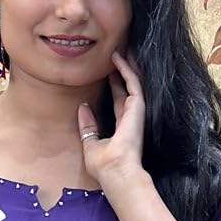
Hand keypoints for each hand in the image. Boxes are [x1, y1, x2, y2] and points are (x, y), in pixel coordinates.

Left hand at [78, 49, 144, 185]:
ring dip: (126, 66)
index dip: (114, 87)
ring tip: (119, 49)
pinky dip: (126, 69)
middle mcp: (130, 118)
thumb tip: (82, 109)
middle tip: (116, 56)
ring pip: (132, 82)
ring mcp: (135, 112)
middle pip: (126, 89)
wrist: (115, 171)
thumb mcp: (90, 144)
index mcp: (121, 127)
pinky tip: (118, 57)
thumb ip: (88, 127)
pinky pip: (133, 82)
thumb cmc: (104, 165)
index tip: (107, 74)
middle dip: (122, 72)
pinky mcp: (137, 107)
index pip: (118, 102)